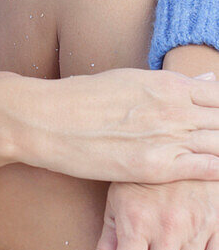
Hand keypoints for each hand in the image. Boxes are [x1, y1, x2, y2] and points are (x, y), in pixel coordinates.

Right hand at [19, 67, 218, 182]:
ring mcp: (167, 137)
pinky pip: (206, 169)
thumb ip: (173, 85)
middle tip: (218, 139)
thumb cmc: (83, 98)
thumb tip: (210, 79)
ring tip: (218, 153)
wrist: (48, 119)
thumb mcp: (131, 80)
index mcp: (169, 84)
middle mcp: (174, 108)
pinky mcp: (156, 166)